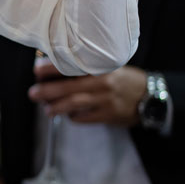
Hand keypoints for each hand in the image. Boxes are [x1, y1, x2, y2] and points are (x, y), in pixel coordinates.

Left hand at [28, 61, 146, 125]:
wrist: (151, 96)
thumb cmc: (123, 79)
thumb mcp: (109, 66)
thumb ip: (86, 68)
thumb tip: (53, 69)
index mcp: (100, 66)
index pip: (71, 65)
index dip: (51, 68)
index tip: (36, 71)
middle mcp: (102, 82)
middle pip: (69, 87)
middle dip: (47, 91)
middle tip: (32, 94)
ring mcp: (106, 100)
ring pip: (75, 104)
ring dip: (56, 107)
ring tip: (46, 110)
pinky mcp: (109, 115)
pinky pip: (85, 117)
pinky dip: (73, 117)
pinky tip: (68, 115)